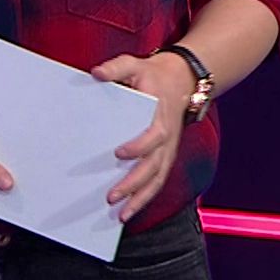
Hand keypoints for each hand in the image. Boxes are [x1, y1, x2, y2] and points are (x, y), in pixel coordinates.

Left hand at [90, 52, 196, 221]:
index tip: (119, 153)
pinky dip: (145, 198)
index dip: (138, 146)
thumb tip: (96, 73)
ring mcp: (167, 149)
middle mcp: (166, 136)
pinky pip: (157, 181)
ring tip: (121, 215)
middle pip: (153, 165)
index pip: (153, 135)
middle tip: (111, 196)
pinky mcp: (165, 156)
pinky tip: (128, 211)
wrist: (182, 80)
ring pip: (157, 179)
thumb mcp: (134, 64)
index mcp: (159, 115)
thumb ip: (116, 68)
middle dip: (133, 183)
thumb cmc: (153, 74)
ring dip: (140, 198)